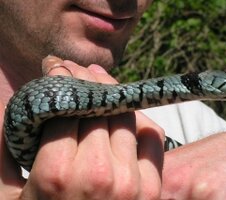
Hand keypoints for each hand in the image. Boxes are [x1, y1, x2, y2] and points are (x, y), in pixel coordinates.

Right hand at [0, 56, 163, 198]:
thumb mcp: (6, 196)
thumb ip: (4, 154)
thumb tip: (14, 112)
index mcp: (57, 175)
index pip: (65, 108)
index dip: (60, 82)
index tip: (56, 68)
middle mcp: (99, 175)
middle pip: (97, 107)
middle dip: (84, 80)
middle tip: (76, 68)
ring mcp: (131, 182)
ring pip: (125, 115)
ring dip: (111, 93)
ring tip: (98, 78)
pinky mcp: (152, 188)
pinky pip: (151, 137)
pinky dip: (138, 118)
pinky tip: (122, 108)